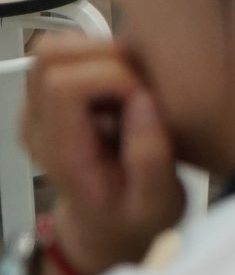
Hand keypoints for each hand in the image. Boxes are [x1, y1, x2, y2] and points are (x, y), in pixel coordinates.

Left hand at [22, 37, 185, 274]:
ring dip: (102, 53)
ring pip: (54, 48)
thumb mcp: (156, 202)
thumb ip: (150, 158)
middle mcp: (39, 126)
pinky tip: (122, 87)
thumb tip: (144, 103)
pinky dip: (99, 57)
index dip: (114, 77)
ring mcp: (38, 110)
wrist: (106, 226)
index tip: (145, 98)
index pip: (64, 85)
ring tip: (131, 86)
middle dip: (108, 56)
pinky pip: (66, 55)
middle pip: (51, 56)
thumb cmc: (133, 215)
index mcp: (61, 151)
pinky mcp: (49, 99)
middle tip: (140, 85)